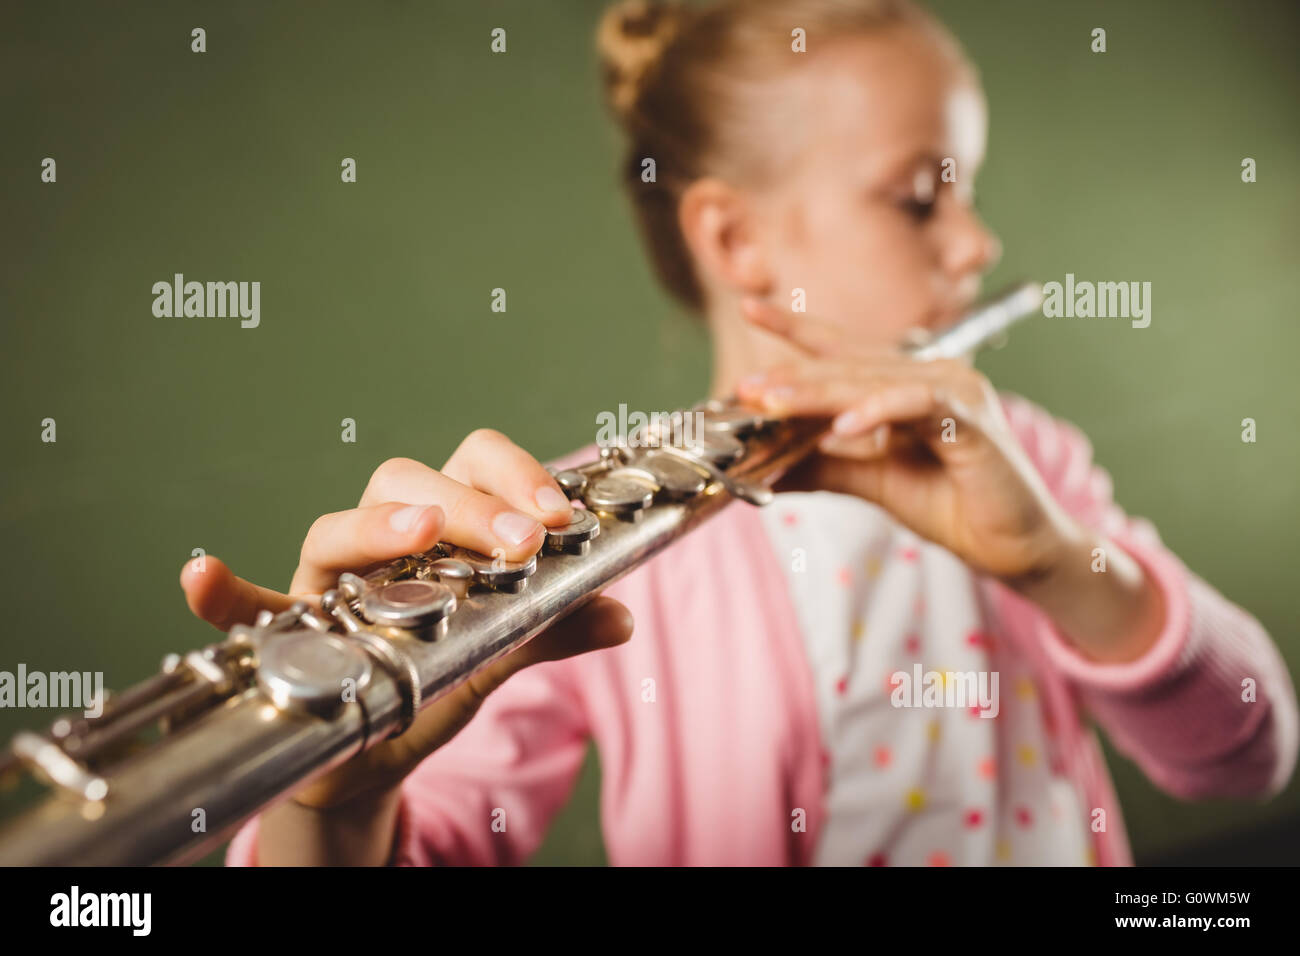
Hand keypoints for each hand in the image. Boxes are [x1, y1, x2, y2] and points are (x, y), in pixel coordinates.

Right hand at [179, 428, 632, 808]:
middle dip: (471, 505)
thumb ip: (554, 629)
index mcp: (441, 529)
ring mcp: (326, 582)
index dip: (515, 475)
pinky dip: (224, 593)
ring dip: (378, 525)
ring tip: (420, 530)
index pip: (473, 465)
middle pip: (409, 481)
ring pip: (336, 527)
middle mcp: (380, 539)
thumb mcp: (498, 656)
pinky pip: (244, 607)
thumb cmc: (432, 685)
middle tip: (522, 542)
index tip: (557, 516)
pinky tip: (204, 580)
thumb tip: (621, 616)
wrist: (375, 756)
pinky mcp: (283, 632)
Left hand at [736, 297, 1082, 583]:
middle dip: (792, 377)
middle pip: (848, 367)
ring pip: (874, 381)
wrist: (1014, 547)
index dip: (795, 328)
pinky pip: (918, 406)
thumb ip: (822, 465)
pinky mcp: (972, 422)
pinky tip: (842, 427)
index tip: (749, 307)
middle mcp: (934, 375)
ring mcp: (956, 393)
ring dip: (819, 392)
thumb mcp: (870, 481)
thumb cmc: (952, 506)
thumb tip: (765, 466)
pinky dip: (878, 412)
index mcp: (908, 383)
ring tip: (773, 402)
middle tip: (744, 387)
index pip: (843, 348)